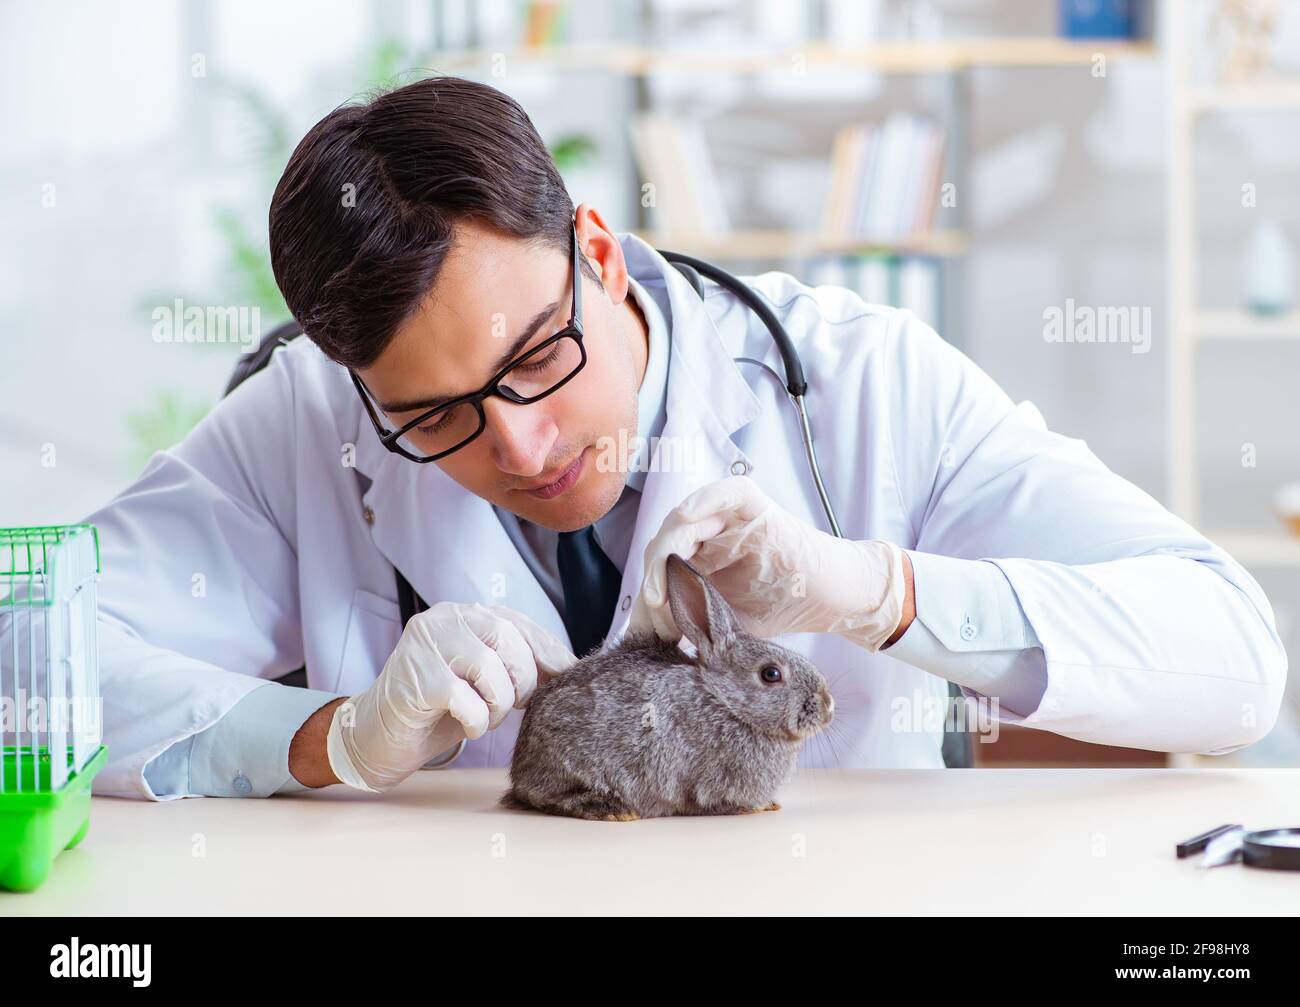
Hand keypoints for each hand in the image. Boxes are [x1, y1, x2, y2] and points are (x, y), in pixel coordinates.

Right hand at [326, 602, 576, 792]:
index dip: (549, 653)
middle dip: (522, 679)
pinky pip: (466, 699)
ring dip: (498, 703)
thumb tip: (571, 669)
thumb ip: (519, 665)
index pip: (520, 623)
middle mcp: (444, 619)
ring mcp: (426, 645)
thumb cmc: (439, 709)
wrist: (378, 737)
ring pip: (489, 666)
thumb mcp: (486, 681)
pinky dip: (477, 719)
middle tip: (513, 705)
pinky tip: (467, 725)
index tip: (568, 678)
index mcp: (465, 614)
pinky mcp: (415, 678)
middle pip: (508, 638)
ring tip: (485, 716)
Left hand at [628, 476, 906, 650]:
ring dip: (669, 545)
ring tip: (664, 578)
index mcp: (700, 556)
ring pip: (688, 517)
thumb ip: (693, 624)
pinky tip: (687, 515)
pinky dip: (706, 498)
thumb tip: (653, 635)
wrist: (831, 601)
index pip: (661, 562)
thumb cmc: (781, 609)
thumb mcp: (727, 624)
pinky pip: (728, 493)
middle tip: (655, 603)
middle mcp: (712, 532)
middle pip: (668, 539)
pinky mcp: (758, 509)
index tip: (651, 624)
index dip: (651, 589)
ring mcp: (733, 519)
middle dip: (655, 571)